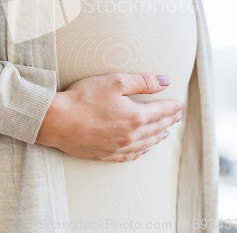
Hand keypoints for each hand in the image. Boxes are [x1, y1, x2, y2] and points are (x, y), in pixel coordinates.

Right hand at [36, 73, 183, 161]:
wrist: (57, 120)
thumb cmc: (84, 97)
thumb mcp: (116, 82)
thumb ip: (143, 82)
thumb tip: (166, 81)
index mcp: (135, 117)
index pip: (160, 111)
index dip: (172, 107)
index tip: (180, 104)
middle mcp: (130, 136)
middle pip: (155, 128)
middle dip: (168, 120)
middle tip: (177, 116)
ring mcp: (118, 148)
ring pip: (145, 143)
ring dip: (158, 136)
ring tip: (165, 132)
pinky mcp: (105, 155)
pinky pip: (130, 155)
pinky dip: (141, 151)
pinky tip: (144, 148)